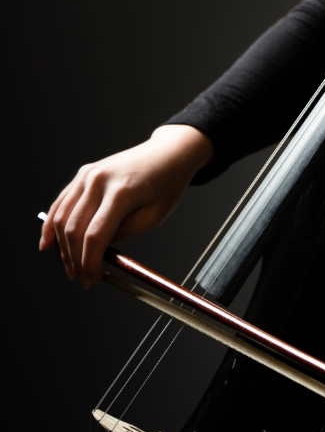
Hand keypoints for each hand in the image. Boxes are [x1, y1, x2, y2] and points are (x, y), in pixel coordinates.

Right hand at [38, 125, 213, 286]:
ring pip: (62, 217)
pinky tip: (48, 242)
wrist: (170, 152)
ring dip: (62, 247)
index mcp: (121, 192)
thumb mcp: (154, 216)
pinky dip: (51, 224)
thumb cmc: (168, 183)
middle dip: (75, 260)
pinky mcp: (84, 173)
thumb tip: (98, 252)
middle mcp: (99, 181)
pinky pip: (61, 202)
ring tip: (70, 266)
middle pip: (74, 229)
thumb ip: (123, 233)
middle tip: (82, 278)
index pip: (94, 236)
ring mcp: (88, 174)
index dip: (89, 263)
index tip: (93, 278)